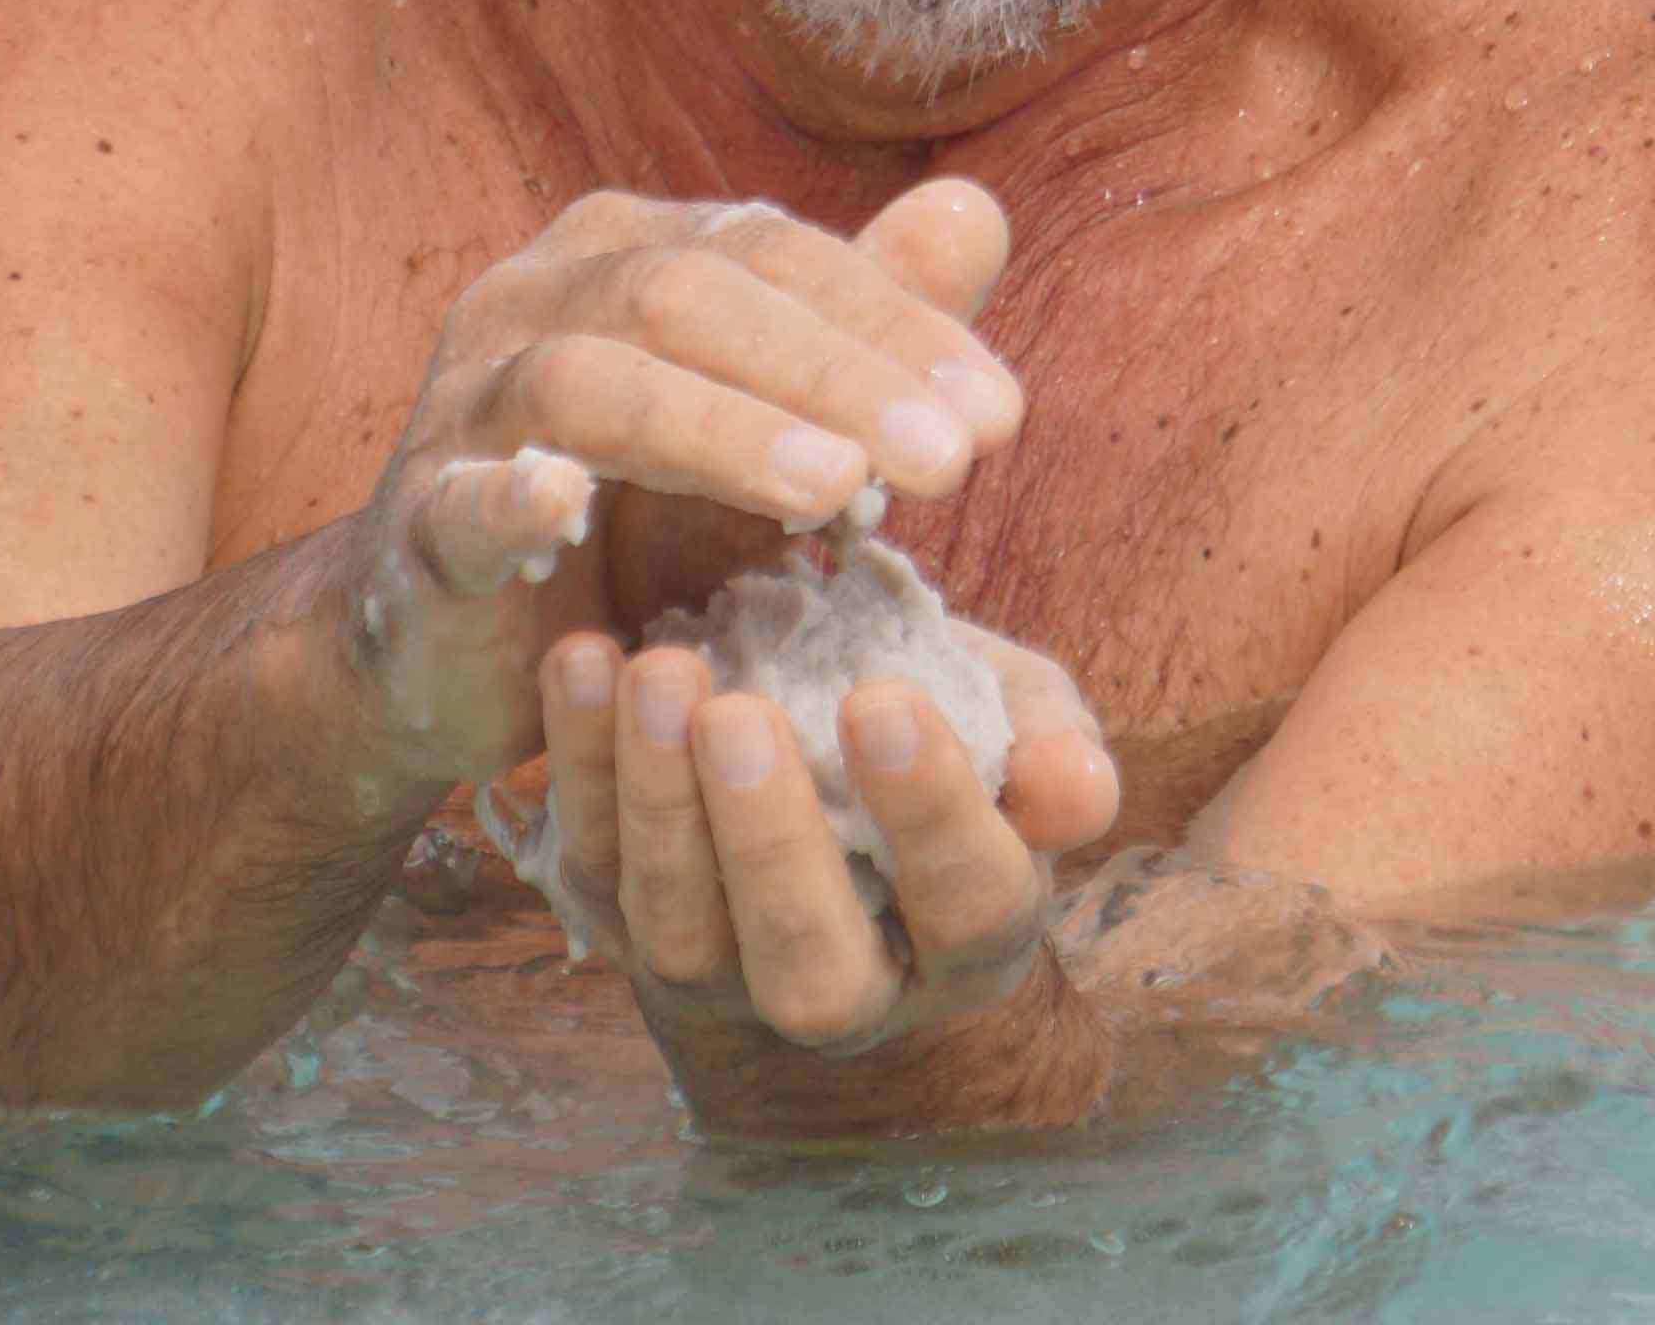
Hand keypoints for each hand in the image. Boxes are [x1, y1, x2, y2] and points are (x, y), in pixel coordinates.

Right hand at [331, 177, 1022, 796]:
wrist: (466, 650)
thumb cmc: (641, 522)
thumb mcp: (771, 426)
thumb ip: (867, 329)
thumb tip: (980, 214)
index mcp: (626, 250)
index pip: (777, 253)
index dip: (895, 322)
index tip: (1002, 416)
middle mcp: (535, 297)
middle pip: (691, 296)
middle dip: (834, 372)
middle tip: (953, 461)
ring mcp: (462, 405)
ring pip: (590, 381)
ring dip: (719, 430)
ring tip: (836, 487)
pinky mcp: (416, 525)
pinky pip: (461, 498)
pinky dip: (513, 497)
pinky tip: (571, 510)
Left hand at [530, 617, 1125, 1064]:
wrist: (818, 743)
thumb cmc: (938, 728)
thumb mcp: (1012, 718)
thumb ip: (1049, 745)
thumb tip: (1077, 789)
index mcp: (967, 942)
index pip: (971, 908)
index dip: (933, 817)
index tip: (884, 698)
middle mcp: (848, 992)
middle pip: (811, 970)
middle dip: (770, 844)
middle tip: (739, 712)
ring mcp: (722, 976)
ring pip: (683, 936)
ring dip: (661, 808)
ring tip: (658, 674)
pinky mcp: (623, 925)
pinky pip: (593, 870)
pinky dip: (577, 769)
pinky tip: (583, 661)